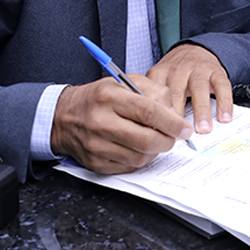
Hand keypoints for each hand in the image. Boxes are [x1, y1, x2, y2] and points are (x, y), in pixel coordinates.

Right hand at [51, 75, 192, 173]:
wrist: (64, 117)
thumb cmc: (98, 98)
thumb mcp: (125, 82)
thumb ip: (154, 91)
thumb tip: (174, 113)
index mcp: (109, 98)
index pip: (148, 112)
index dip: (172, 123)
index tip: (184, 128)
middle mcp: (101, 122)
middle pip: (146, 140)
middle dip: (168, 141)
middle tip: (174, 137)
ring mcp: (97, 146)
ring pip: (140, 157)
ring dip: (155, 151)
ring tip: (154, 139)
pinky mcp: (96, 164)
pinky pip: (129, 167)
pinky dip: (140, 158)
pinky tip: (138, 147)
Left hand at [147, 43, 231, 134]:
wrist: (192, 50)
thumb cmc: (174, 74)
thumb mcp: (159, 81)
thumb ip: (156, 101)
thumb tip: (154, 131)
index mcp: (160, 74)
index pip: (156, 95)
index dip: (158, 115)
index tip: (161, 133)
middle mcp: (178, 70)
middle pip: (176, 92)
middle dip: (178, 115)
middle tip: (181, 133)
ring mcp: (198, 69)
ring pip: (199, 88)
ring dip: (201, 110)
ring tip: (203, 128)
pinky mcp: (216, 71)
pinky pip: (222, 86)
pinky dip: (224, 102)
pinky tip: (225, 117)